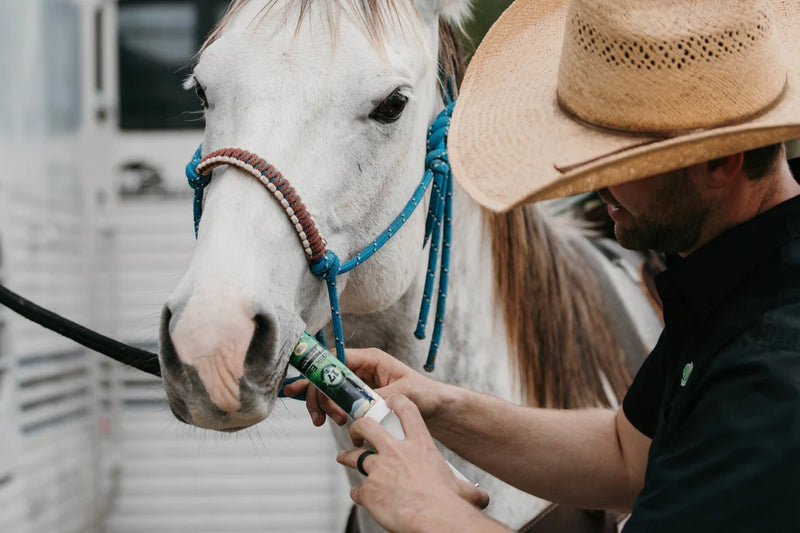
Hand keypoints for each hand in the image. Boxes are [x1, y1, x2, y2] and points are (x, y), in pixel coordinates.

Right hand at [283, 347, 442, 426]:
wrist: (436, 408)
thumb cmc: (424, 394)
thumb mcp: (403, 395)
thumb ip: (378, 398)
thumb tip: (358, 408)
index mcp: (371, 359)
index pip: (336, 358)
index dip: (319, 372)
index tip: (309, 389)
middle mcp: (362, 368)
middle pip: (326, 375)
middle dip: (318, 395)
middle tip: (320, 416)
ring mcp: (359, 383)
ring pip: (329, 389)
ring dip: (324, 406)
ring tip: (336, 421)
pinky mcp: (360, 398)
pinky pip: (338, 401)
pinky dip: (331, 411)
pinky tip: (333, 422)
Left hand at [337, 395, 489, 531]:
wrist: (435, 520)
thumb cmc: (450, 505)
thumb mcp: (463, 491)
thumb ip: (470, 490)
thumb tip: (482, 497)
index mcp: (420, 445)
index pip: (406, 410)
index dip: (396, 402)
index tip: (389, 402)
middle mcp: (396, 452)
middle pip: (368, 426)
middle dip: (359, 427)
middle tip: (358, 433)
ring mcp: (380, 470)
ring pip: (354, 456)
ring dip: (348, 457)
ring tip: (344, 458)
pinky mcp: (369, 491)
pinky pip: (357, 490)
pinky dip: (358, 493)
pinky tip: (362, 497)